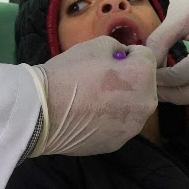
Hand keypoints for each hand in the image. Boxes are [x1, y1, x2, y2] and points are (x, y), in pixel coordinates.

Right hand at [24, 36, 156, 156]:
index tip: (108, 59)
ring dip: (121, 100)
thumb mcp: (95, 45)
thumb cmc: (69, 73)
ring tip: (93, 98)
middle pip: (144, 84)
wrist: (42, 112)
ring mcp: (132, 128)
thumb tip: (122, 57)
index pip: (145, 55)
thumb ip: (117, 47)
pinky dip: (110, 118)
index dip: (126, 54)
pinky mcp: (117, 143)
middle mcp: (146, 104)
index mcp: (143, 76)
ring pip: (133, 106)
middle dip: (129, 78)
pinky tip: (89, 115)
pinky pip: (120, 124)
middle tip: (101, 78)